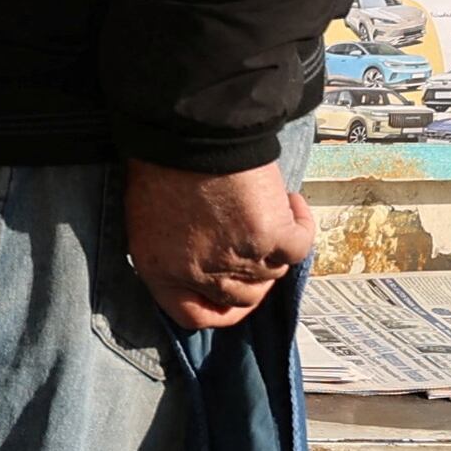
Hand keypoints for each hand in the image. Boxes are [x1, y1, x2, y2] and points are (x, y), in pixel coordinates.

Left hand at [127, 158, 312, 330]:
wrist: (189, 134)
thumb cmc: (163, 165)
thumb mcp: (150, 220)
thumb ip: (176, 251)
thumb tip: (203, 262)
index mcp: (162, 273)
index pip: (194, 316)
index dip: (218, 311)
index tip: (232, 300)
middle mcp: (200, 274)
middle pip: (243, 297)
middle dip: (254, 276)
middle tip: (258, 247)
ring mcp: (238, 260)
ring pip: (273, 272)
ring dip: (274, 246)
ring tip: (267, 210)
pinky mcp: (270, 238)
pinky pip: (299, 244)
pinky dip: (300, 224)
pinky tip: (290, 202)